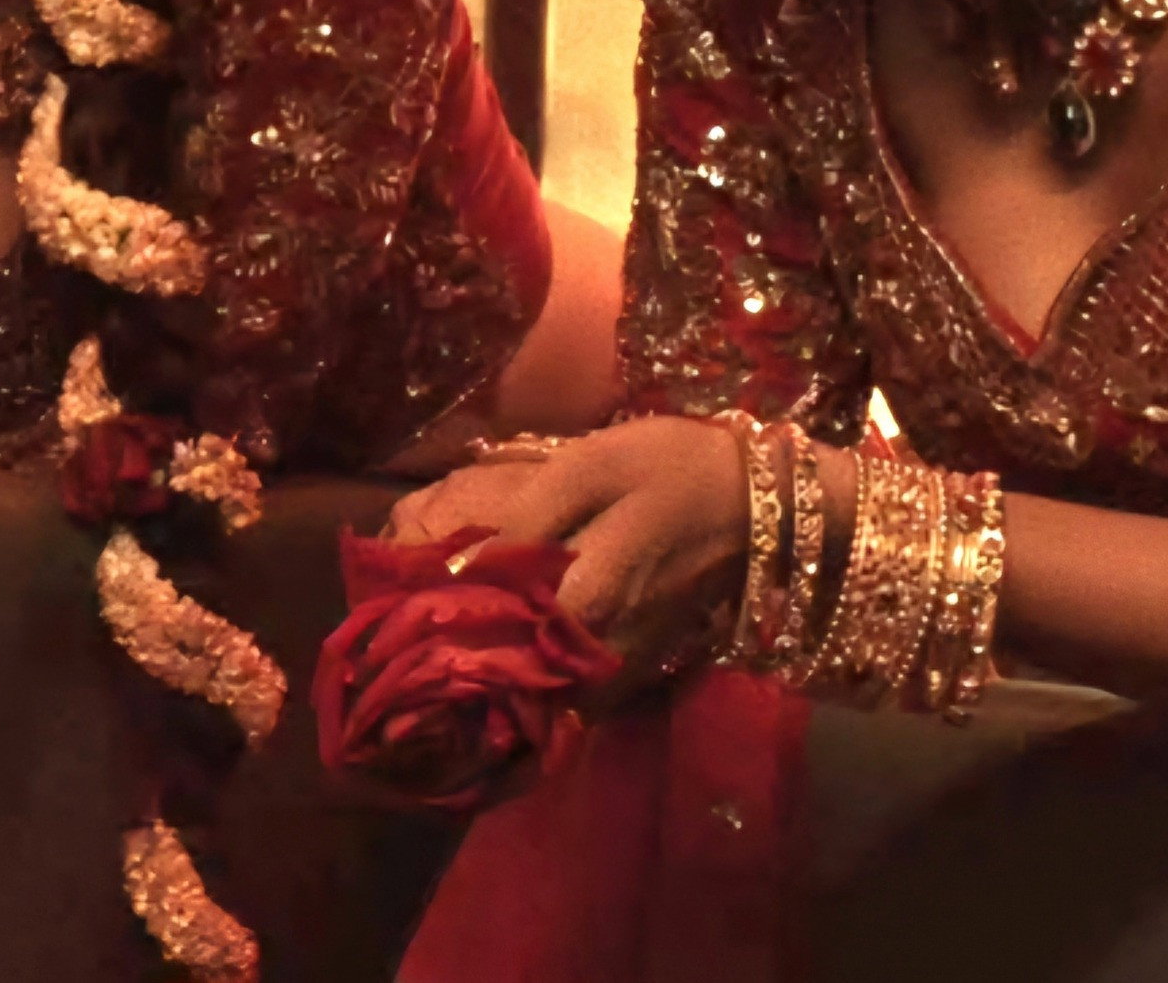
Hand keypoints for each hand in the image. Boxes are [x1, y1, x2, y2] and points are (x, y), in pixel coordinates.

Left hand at [388, 416, 755, 674]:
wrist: (762, 501)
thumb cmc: (670, 469)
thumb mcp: (593, 467)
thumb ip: (529, 518)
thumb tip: (458, 564)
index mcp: (592, 594)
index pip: (505, 642)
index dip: (451, 642)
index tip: (405, 633)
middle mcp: (610, 645)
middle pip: (524, 686)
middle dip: (470, 677)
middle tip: (419, 654)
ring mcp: (631, 662)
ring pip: (554, 699)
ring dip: (505, 687)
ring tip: (456, 659)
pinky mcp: (644, 663)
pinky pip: (583, 694)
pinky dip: (545, 687)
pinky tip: (513, 660)